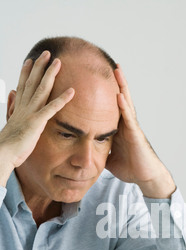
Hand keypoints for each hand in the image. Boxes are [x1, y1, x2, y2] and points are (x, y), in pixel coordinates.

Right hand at [0, 51, 73, 184]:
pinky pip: (52, 108)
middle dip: (40, 66)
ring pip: (42, 89)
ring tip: (59, 62)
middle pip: (33, 82)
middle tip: (47, 53)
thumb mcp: (11, 123)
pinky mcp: (37, 122)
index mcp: (18, 107)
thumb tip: (12, 93)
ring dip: (50, 74)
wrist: (4, 152)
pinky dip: (62, 99)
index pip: (23, 85)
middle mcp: (24, 106)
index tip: (30, 60)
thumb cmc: (9, 143)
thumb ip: (12, 107)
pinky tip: (72, 91)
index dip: (26, 72)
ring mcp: (31, 113)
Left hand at [105, 64, 175, 197]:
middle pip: (119, 98)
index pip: (110, 106)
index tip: (95, 77)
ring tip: (116, 70)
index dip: (104, 91)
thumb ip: (100, 151)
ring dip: (122, 86)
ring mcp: (132, 128)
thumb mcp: (109, 158)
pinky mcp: (136, 135)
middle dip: (115, 81)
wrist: (146, 177)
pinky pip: (129, 118)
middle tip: (107, 63)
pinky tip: (119, 95)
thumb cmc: (131, 168)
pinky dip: (124, 106)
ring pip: (126, 103)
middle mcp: (126, 124)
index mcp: (120, 128)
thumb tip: (87, 150)